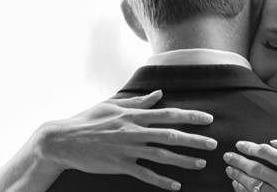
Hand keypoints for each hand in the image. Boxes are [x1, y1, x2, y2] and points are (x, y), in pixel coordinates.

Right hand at [37, 90, 217, 190]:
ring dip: (183, 161)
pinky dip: (162, 180)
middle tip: (213, 144)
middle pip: (171, 135)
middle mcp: (134, 131)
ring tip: (201, 164)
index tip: (208, 119)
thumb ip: (138, 103)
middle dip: (194, 140)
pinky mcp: (120, 166)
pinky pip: (145, 174)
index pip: (169, 114)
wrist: (63, 140)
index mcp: (134, 115)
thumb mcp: (113, 105)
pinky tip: (176, 186)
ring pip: (162, 156)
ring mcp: (128, 149)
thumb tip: (159, 94)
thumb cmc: (88, 120)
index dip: (190, 116)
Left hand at [223, 139, 276, 191]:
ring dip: (239, 178)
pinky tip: (239, 188)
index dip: (250, 147)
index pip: (267, 153)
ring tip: (229, 171)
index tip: (240, 145)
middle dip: (238, 162)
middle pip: (256, 170)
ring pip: (254, 187)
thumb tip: (276, 142)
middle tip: (226, 157)